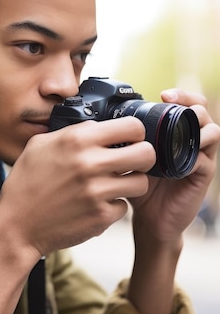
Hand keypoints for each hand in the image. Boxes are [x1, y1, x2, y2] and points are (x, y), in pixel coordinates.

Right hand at [0, 115, 155, 259]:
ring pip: (141, 183)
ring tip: (116, 184)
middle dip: (143, 157)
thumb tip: (96, 126)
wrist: (16, 226)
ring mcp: (97, 192)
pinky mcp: (100, 216)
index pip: (132, 126)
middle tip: (132, 162)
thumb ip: (71, 132)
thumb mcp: (40, 145)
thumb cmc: (26, 184)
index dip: (135, 133)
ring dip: (131, 183)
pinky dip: (114, 206)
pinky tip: (97, 204)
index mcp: (77, 139)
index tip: (129, 139)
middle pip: (146, 153)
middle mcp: (90, 163)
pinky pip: (124, 206)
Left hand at [129, 89, 219, 243]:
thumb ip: (126, 141)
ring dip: (198, 127)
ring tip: (181, 130)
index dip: (181, 95)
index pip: (189, 104)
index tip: (163, 94)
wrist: (148, 219)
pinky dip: (193, 157)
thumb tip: (104, 121)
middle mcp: (191, 143)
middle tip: (173, 104)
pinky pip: (205, 160)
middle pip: (203, 112)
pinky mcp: (202, 177)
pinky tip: (177, 161)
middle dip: (191, 104)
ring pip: (212, 132)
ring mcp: (200, 158)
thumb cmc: (140, 187)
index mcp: (177, 134)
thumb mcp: (130, 158)